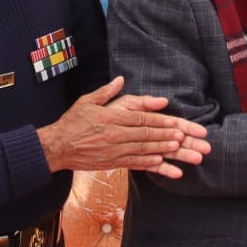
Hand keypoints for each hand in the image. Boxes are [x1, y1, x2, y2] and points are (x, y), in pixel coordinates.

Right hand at [39, 76, 211, 179]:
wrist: (57, 147)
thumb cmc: (73, 121)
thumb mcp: (88, 101)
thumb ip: (107, 92)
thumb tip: (122, 80)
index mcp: (111, 118)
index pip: (141, 119)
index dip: (161, 122)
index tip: (178, 124)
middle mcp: (115, 135)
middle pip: (147, 136)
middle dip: (170, 137)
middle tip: (190, 139)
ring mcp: (114, 151)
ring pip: (145, 151)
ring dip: (166, 152)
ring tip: (183, 152)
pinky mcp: (112, 163)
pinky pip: (135, 164)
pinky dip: (151, 166)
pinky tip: (165, 166)